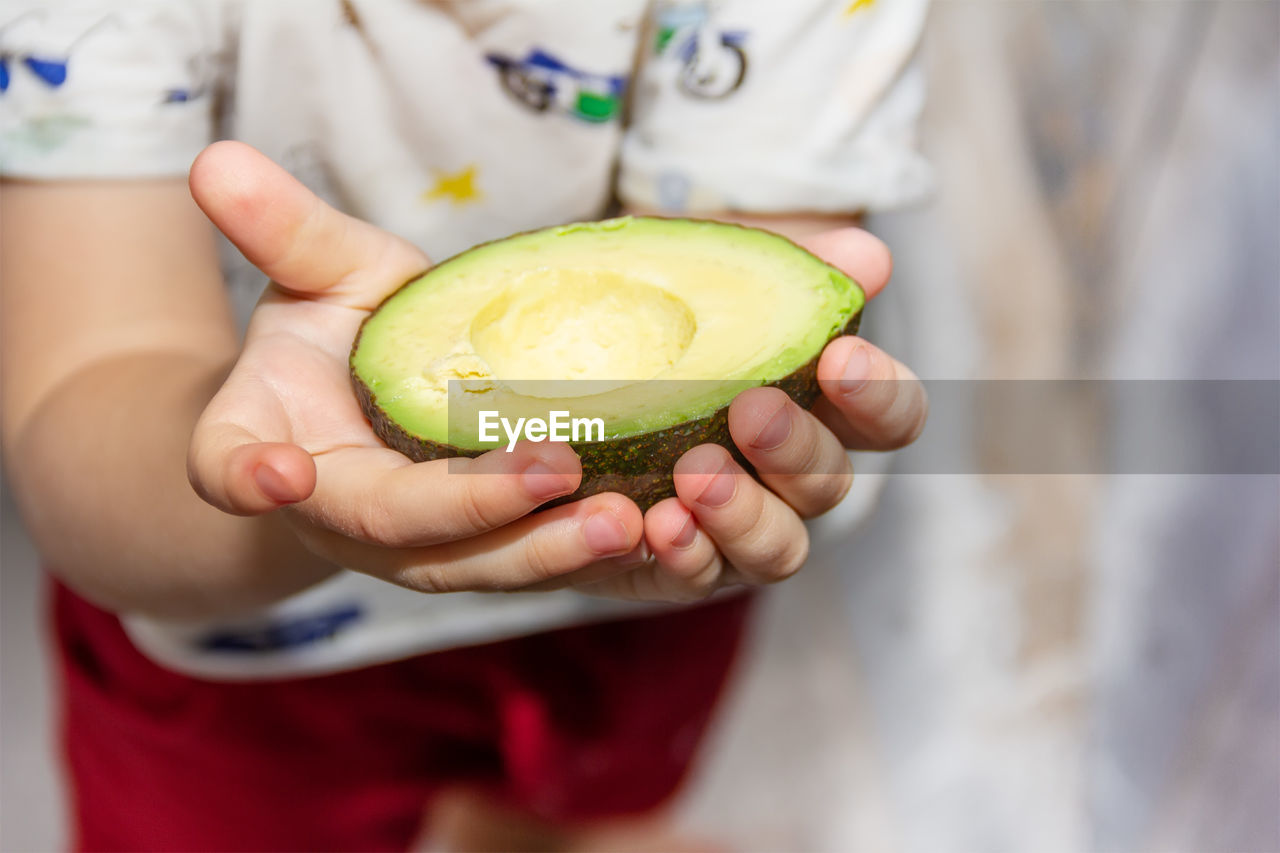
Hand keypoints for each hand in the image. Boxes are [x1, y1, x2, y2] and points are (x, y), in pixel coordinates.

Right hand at [187, 142, 649, 593]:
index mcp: (267, 447)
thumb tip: (218, 156)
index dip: (246, 475)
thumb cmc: (335, 332)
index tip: (278, 472)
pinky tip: (656, 527)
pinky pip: (525, 560)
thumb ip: (281, 230)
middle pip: (393, 530)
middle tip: (560, 471)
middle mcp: (337, 516)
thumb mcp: (315, 273)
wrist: (363, 403)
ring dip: (549, 550)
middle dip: (473, 510)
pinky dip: (583, 552)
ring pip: (473, 566)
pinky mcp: (476, 552)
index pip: (228, 467)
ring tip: (630, 522)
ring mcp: (410, 546)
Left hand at [571, 228, 927, 601]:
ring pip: (776, 549)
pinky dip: (683, 554)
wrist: (572, 377)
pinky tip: (652, 523)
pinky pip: (695, 579)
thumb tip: (868, 256)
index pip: (891, 416)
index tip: (840, 359)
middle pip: (829, 484)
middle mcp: (794, 482)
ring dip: (741, 515)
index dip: (880, 394)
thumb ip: (789, 275)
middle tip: (750, 413)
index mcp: (823, 412)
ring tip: (693, 478)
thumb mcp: (715, 283)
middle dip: (795, 450)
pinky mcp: (679, 566)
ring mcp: (741, 532)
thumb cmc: (669, 323)